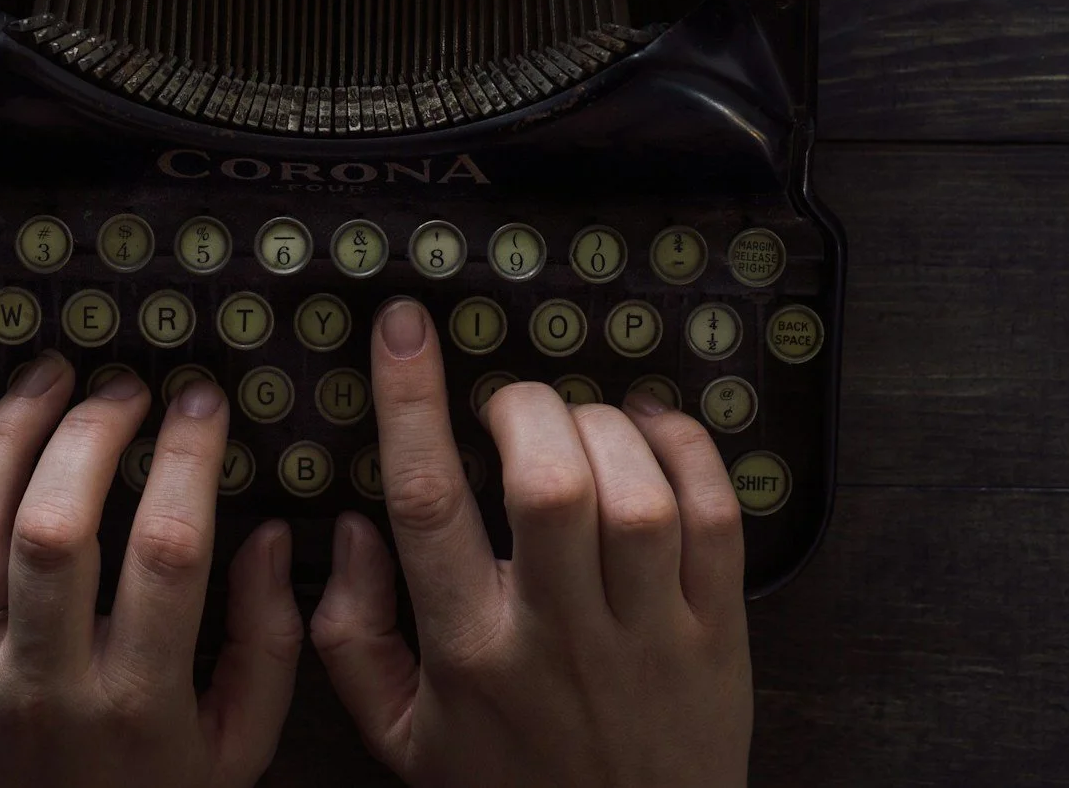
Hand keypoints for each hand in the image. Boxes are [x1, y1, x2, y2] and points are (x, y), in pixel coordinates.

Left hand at [0, 354, 304, 787]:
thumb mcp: (235, 750)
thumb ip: (267, 645)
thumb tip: (272, 537)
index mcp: (138, 703)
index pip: (167, 551)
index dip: (187, 458)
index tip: (203, 401)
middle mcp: (47, 685)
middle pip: (57, 529)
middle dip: (93, 433)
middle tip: (125, 384)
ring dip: (10, 434)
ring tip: (50, 375)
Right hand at [311, 299, 753, 787]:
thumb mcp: (399, 738)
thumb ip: (350, 637)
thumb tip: (350, 531)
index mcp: (470, 655)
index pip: (430, 504)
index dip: (411, 402)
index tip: (403, 330)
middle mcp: (559, 637)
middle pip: (548, 483)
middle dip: (524, 407)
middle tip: (506, 401)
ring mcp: (648, 635)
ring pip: (637, 493)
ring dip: (602, 426)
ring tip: (577, 421)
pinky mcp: (718, 634)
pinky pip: (716, 517)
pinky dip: (688, 450)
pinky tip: (650, 430)